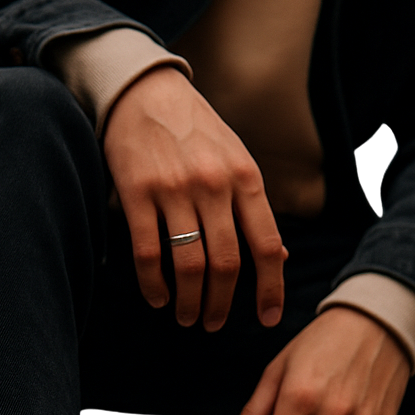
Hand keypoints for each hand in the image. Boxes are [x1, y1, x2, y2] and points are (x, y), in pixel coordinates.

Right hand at [102, 66, 285, 331]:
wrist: (146, 91)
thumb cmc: (196, 131)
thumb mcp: (237, 160)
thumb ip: (253, 207)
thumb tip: (277, 257)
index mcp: (245, 178)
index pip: (266, 245)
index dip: (270, 288)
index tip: (267, 318)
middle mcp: (214, 185)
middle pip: (225, 263)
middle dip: (221, 304)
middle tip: (213, 324)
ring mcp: (174, 189)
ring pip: (188, 264)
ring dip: (188, 301)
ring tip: (186, 316)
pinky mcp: (137, 193)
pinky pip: (147, 252)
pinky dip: (153, 284)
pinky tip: (157, 297)